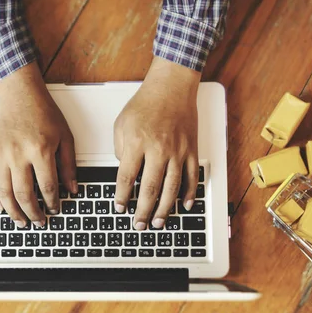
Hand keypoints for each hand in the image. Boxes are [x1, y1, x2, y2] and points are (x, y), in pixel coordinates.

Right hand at [0, 63, 76, 227]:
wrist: (18, 95)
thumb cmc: (42, 112)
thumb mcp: (64, 136)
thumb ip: (69, 164)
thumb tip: (72, 188)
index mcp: (40, 150)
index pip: (47, 186)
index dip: (52, 203)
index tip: (55, 209)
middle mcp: (18, 155)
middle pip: (24, 194)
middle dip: (33, 213)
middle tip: (39, 222)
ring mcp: (2, 156)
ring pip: (5, 193)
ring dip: (13, 211)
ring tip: (21, 222)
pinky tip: (2, 208)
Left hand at [113, 57, 199, 229]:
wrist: (171, 87)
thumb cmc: (145, 104)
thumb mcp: (121, 124)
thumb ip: (120, 150)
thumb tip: (126, 173)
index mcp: (137, 143)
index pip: (126, 178)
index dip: (122, 197)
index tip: (120, 208)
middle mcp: (158, 150)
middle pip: (149, 189)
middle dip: (143, 211)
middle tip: (140, 225)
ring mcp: (177, 152)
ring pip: (171, 188)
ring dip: (164, 209)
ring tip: (158, 222)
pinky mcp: (191, 150)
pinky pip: (191, 177)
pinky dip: (189, 194)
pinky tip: (184, 206)